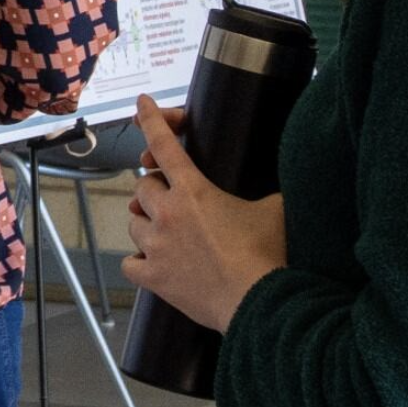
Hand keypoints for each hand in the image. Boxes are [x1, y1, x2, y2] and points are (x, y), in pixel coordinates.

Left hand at [121, 95, 286, 332]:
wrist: (258, 302)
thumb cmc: (268, 257)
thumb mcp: (274, 210)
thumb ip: (267, 192)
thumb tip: (278, 186)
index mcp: (194, 191)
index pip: (165, 145)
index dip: (152, 120)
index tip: (141, 104)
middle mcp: (167, 214)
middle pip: (142, 186)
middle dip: (155, 189)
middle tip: (172, 199)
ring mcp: (155, 246)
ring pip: (133, 221)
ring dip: (147, 222)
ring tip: (168, 232)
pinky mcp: (152, 277)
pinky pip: (129, 262)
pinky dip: (139, 260)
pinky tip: (154, 261)